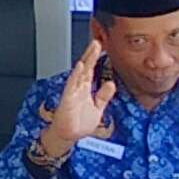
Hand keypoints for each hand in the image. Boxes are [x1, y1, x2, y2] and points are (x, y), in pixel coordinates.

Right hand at [44, 40, 116, 157]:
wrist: (68, 136)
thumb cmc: (79, 123)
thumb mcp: (98, 108)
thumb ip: (104, 96)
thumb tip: (111, 84)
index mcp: (85, 89)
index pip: (91, 70)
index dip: (96, 59)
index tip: (102, 47)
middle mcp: (79, 88)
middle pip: (86, 67)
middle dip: (91, 54)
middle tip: (97, 42)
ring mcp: (73, 92)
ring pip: (80, 72)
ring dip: (86, 60)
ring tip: (92, 48)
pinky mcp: (68, 99)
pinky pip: (72, 85)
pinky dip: (76, 75)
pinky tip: (81, 66)